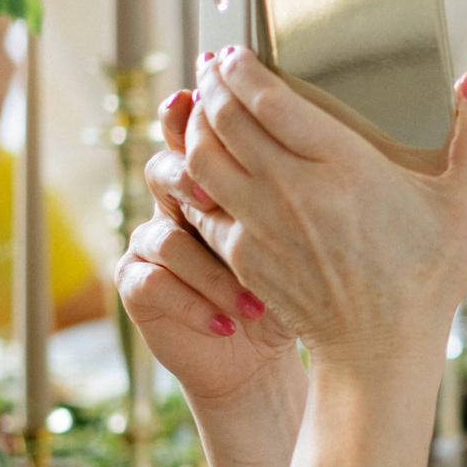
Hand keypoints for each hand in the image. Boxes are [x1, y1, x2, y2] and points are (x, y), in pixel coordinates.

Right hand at [117, 88, 298, 404]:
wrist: (260, 352)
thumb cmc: (289, 289)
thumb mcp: (301, 244)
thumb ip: (299, 200)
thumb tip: (331, 155)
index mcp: (213, 182)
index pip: (199, 141)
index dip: (197, 127)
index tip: (207, 114)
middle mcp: (175, 204)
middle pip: (163, 171)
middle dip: (188, 182)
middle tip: (215, 201)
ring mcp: (150, 243)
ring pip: (166, 238)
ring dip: (212, 274)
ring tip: (254, 306)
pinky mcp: (136, 284)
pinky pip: (152, 283)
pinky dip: (193, 305)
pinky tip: (227, 326)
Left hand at [177, 47, 466, 374]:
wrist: (380, 349)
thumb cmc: (427, 275)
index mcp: (344, 166)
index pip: (267, 99)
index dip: (241, 67)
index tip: (236, 52)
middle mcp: (291, 190)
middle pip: (223, 118)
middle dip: (210, 84)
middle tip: (213, 67)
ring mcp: (259, 224)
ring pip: (200, 157)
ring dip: (195, 125)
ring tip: (202, 106)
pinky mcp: (242, 254)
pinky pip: (201, 202)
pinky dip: (195, 176)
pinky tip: (203, 164)